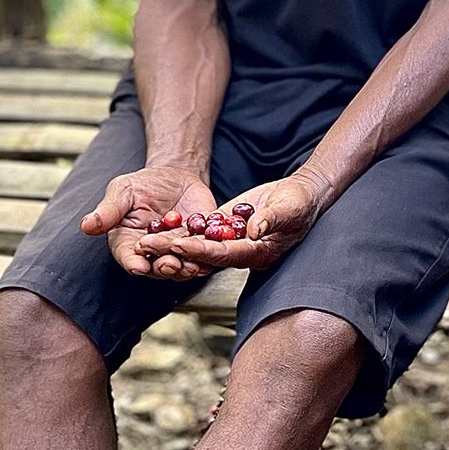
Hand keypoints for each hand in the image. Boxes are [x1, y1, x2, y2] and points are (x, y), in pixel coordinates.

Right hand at [81, 166, 217, 279]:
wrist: (175, 177)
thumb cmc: (142, 185)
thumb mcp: (123, 191)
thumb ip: (108, 211)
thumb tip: (86, 226)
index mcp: (128, 244)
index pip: (128, 258)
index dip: (133, 263)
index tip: (138, 266)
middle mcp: (152, 254)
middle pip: (156, 267)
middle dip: (163, 267)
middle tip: (169, 264)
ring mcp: (176, 252)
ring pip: (181, 266)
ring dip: (186, 268)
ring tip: (191, 265)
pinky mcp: (200, 246)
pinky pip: (204, 255)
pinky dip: (208, 257)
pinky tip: (212, 255)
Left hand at [138, 172, 329, 272]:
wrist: (303, 194)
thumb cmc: (301, 202)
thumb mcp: (291, 208)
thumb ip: (273, 219)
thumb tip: (255, 230)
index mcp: (256, 253)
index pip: (222, 254)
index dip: (199, 251)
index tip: (177, 246)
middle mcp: (240, 251)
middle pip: (202, 255)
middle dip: (174, 251)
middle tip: (146, 245)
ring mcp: (232, 240)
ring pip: (198, 245)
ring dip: (172, 244)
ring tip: (145, 240)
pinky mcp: (227, 227)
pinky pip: (202, 232)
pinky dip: (182, 232)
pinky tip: (161, 228)